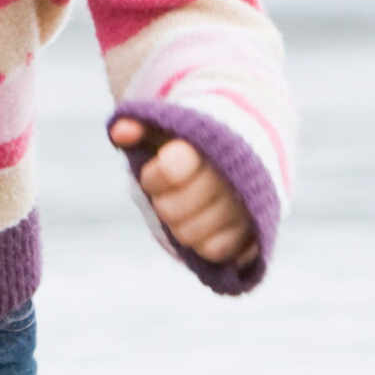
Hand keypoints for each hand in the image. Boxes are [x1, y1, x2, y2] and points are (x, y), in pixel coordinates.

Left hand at [111, 118, 258, 266]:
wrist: (246, 152)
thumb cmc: (195, 142)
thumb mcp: (168, 126)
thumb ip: (140, 125)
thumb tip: (120, 132)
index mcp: (210, 143)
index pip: (169, 169)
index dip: (153, 177)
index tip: (155, 171)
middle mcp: (231, 175)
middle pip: (171, 210)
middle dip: (162, 203)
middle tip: (169, 193)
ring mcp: (245, 206)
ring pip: (190, 234)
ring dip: (178, 225)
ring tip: (186, 208)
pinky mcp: (254, 230)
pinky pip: (215, 250)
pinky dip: (202, 243)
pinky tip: (203, 224)